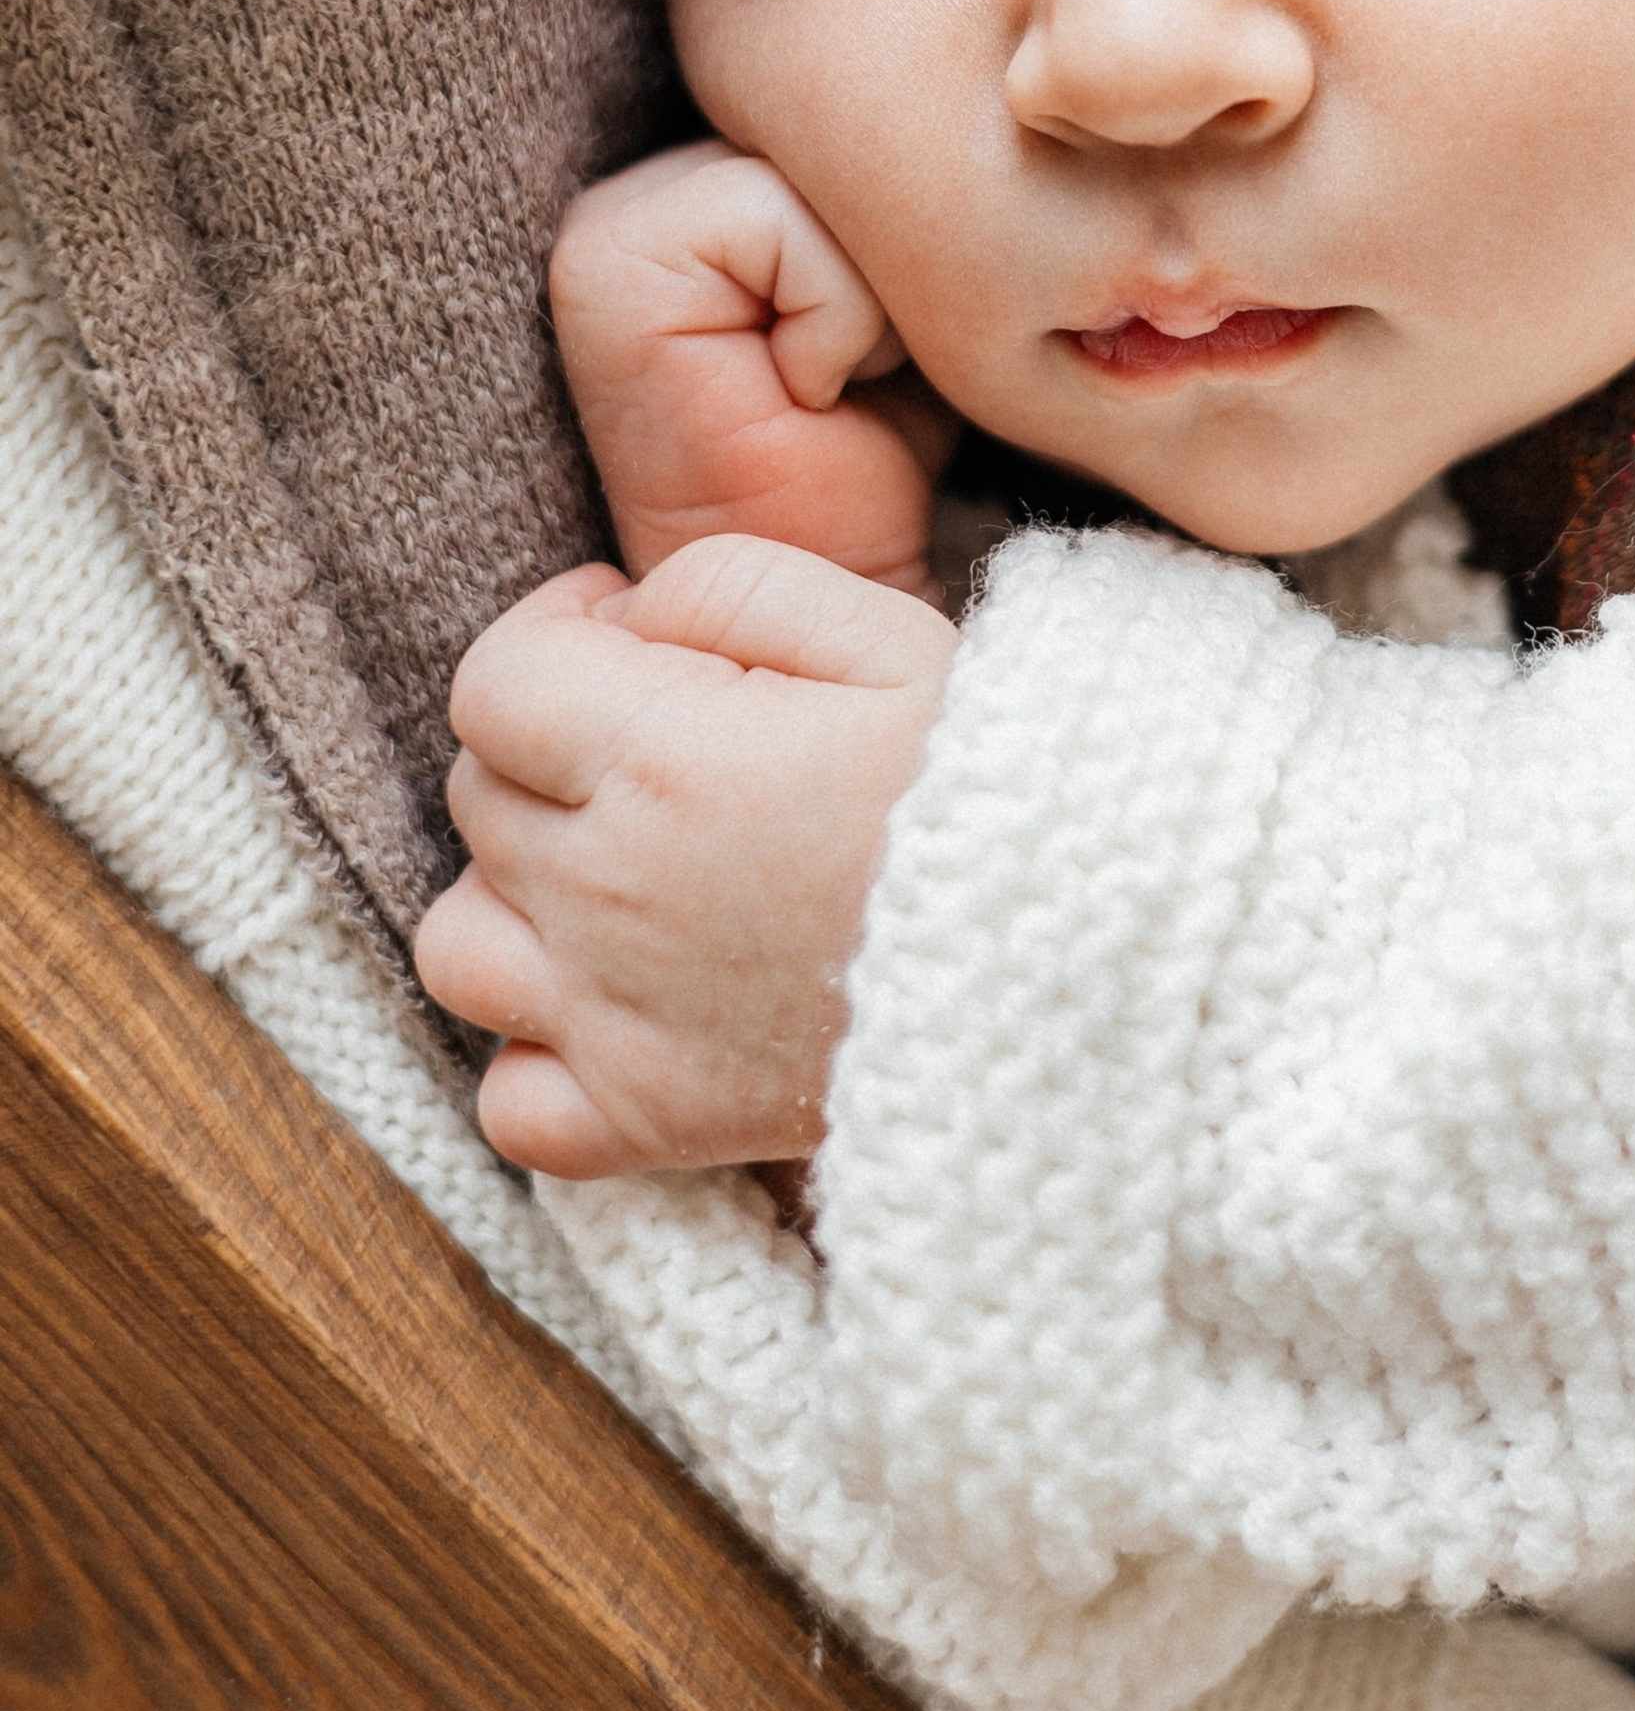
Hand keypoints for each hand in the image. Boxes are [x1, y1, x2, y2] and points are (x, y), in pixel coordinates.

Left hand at [415, 536, 956, 1176]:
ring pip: (459, 948)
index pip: (494, 681)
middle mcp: (608, 890)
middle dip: (555, 750)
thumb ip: (728, 585)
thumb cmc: (1002, 781)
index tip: (630, 636)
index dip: (556, 636)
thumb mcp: (885, 630)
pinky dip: (540, 1059)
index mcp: (659, 755)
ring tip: (629, 876)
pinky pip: (510, 1106)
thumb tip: (625, 619)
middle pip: (482, 799)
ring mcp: (616, 1022)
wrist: (1099, 958)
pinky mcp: (653, 1125)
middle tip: (676, 742)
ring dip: (522, 899)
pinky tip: (623, 1011)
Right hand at [551, 138, 952, 598]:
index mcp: (706, 179)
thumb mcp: (905, 290)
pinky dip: (834, 319)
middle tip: (860, 372)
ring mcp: (609, 220)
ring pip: (817, 174)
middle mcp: (641, 185)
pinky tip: (803, 395)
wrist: (828, 592)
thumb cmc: (875, 451)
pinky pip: (783, 223)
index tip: (871, 350)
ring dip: (867, 297)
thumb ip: (902, 192)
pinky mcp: (604, 260)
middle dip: (889, 258)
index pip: (857, 126)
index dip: (905, 236)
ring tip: (833, 382)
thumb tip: (995, 98)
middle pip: (838, 138)